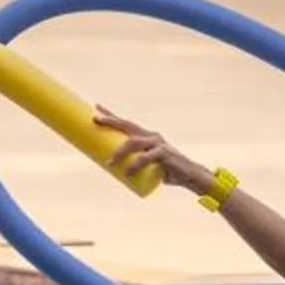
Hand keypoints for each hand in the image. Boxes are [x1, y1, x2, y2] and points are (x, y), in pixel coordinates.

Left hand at [94, 108, 217, 198]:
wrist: (189, 176)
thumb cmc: (165, 171)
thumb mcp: (146, 166)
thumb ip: (132, 164)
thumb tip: (110, 168)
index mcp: (146, 136)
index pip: (126, 123)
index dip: (111, 115)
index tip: (96, 107)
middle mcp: (151, 136)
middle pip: (128, 125)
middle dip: (111, 121)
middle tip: (95, 120)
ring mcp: (158, 143)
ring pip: (133, 142)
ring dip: (119, 152)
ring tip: (109, 163)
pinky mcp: (164, 153)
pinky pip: (145, 158)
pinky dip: (134, 165)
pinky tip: (126, 172)